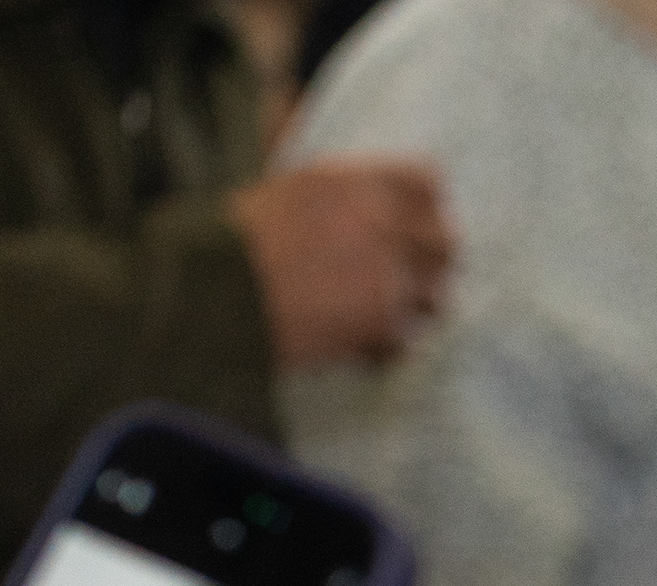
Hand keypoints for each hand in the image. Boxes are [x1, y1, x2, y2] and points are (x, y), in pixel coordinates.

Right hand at [227, 157, 453, 366]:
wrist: (212, 293)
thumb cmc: (231, 243)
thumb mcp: (283, 193)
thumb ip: (331, 192)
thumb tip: (332, 164)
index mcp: (354, 183)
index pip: (427, 183)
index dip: (425, 208)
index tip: (415, 225)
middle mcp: (380, 222)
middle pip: (445, 243)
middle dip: (430, 263)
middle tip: (405, 279)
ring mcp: (388, 272)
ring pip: (436, 296)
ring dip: (411, 309)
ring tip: (377, 316)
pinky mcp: (382, 321)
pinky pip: (406, 340)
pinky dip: (384, 349)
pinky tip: (355, 346)